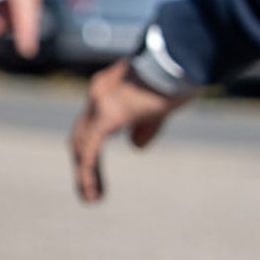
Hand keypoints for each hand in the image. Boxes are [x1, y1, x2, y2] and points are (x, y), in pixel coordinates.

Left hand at [70, 59, 185, 202]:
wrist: (179, 60)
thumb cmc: (175, 78)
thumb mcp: (159, 107)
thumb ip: (145, 126)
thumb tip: (135, 147)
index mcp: (108, 88)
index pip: (91, 123)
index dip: (90, 148)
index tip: (96, 172)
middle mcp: (97, 94)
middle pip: (80, 135)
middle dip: (84, 163)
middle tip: (91, 192)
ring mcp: (99, 103)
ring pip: (81, 144)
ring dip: (84, 174)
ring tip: (92, 199)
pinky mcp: (107, 115)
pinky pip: (90, 150)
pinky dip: (87, 173)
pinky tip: (92, 194)